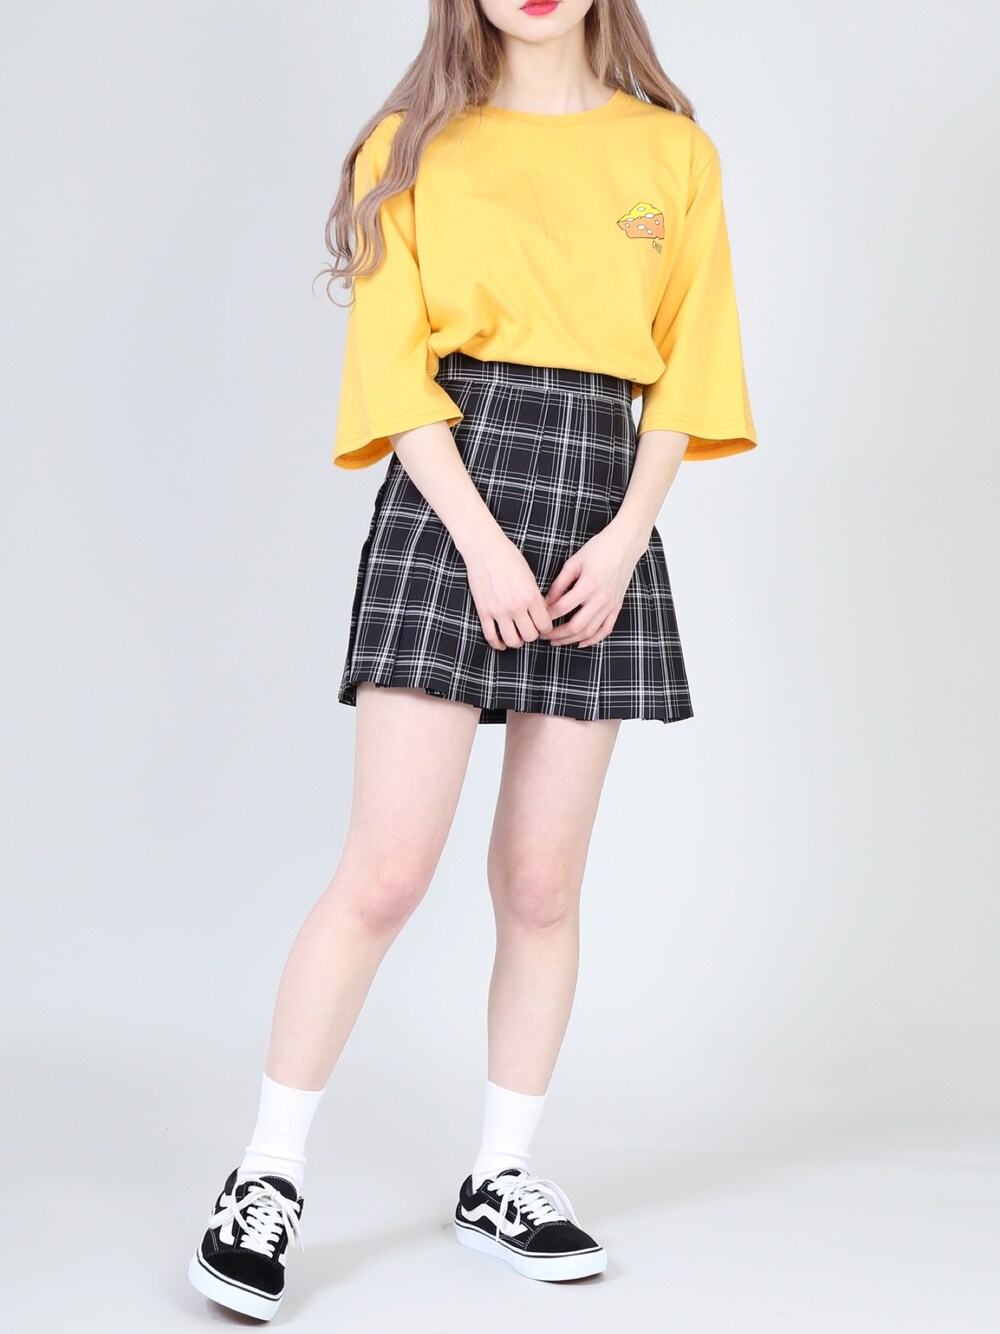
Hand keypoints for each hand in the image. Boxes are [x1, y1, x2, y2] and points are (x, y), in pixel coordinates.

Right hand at [462, 530, 553, 650]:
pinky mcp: (483, 611)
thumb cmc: (509, 557)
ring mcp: (498, 610)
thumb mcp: (530, 576)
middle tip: (529, 628)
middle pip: (530, 636)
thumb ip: (536, 597)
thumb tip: (541, 614)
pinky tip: (501, 643)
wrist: (484, 548)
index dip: (545, 628)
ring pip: (512, 641)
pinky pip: (491, 637)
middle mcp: (516, 606)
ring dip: (516, 641)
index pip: (545, 626)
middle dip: (531, 635)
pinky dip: (497, 644)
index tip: (541, 625)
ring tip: (516, 635)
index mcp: (531, 596)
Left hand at [541, 522, 644, 647]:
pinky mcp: (617, 607)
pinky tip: (580, 643)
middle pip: (575, 626)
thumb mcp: (573, 563)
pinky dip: (593, 640)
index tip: (538, 617)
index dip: (547, 616)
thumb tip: (546, 602)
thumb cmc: (598, 549)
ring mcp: (610, 605)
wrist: (625, 545)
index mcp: (588, 585)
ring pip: (589, 632)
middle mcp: (601, 599)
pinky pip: (605, 630)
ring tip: (557, 641)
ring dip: (571, 640)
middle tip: (543, 635)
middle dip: (556, 634)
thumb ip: (559, 584)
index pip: (562, 608)